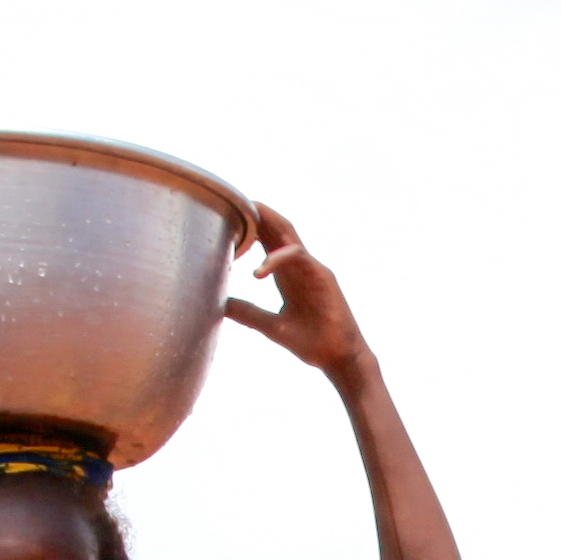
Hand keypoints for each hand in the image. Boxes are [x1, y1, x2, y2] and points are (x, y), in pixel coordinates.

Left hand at [217, 199, 370, 380]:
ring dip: (268, 220)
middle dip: (257, 213)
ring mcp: (313, 269)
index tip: (224, 221)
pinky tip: (258, 271)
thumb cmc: (311, 343)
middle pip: (277, 229)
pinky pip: (298, 257)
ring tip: (245, 212)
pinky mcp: (323, 277)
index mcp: (288, 275)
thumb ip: (248, 313)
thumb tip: (220, 304)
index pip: (267, 241)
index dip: (249, 227)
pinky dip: (277, 259)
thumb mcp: (271, 326)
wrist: (339, 359)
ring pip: (289, 233)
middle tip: (231, 200)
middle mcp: (300, 267)